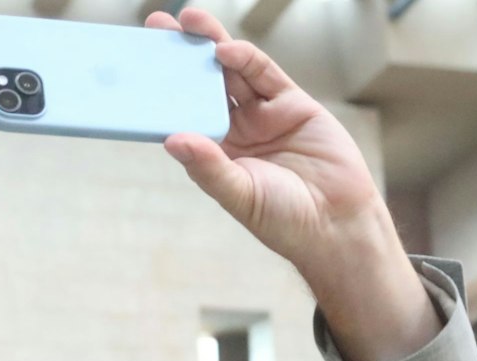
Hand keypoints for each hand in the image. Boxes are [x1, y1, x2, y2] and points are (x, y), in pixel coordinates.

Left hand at [145, 8, 388, 279]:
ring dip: (211, 45)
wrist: (338, 224)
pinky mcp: (293, 104)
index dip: (161, 91)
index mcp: (215, 154)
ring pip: (232, 72)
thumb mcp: (240, 195)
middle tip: (156, 25)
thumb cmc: (284, 220)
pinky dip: (246, 60)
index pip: (182, 114)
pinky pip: (265, 75)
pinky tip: (225, 50)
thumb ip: (209, 167)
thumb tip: (173, 140)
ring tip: (188, 20)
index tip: (138, 68)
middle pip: (202, 85)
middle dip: (181, 55)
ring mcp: (264, 115)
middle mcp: (236, 130)